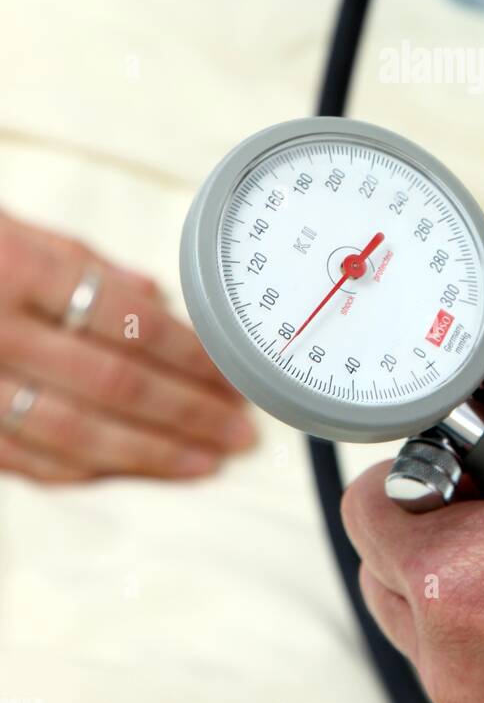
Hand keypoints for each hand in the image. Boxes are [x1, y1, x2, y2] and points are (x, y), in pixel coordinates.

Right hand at [0, 210, 255, 482]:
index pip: (129, 321)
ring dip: (150, 455)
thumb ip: (87, 265)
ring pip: (74, 435)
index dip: (191, 356)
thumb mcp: (16, 229)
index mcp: (20, 269)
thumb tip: (160, 303)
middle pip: (114, 385)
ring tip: (207, 461)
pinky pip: (26, 462)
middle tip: (243, 432)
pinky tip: (134, 473)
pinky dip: (85, 472)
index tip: (236, 375)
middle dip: (187, 413)